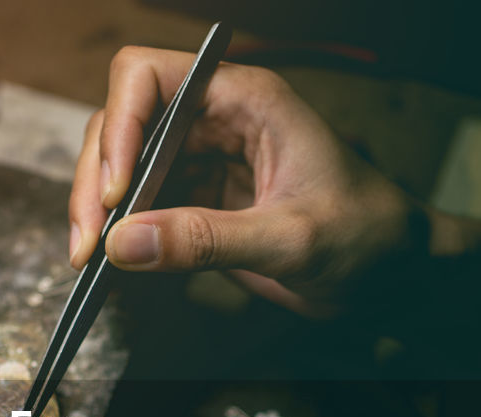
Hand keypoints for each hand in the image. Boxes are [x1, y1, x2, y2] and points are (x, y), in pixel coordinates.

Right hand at [69, 46, 419, 319]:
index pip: (148, 78)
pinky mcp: (194, 202)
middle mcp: (213, 120)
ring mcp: (200, 161)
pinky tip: (111, 267)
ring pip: (119, 167)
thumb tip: (124, 244)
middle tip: (88, 245)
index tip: (115, 191)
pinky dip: (118, 235)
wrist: (392, 274)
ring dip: (96, 211)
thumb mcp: (292, 239)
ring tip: (89, 263)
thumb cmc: (366, 236)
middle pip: (120, 125)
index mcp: (244, 100)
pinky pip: (138, 207)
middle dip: (94, 180)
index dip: (118, 126)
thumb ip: (208, 240)